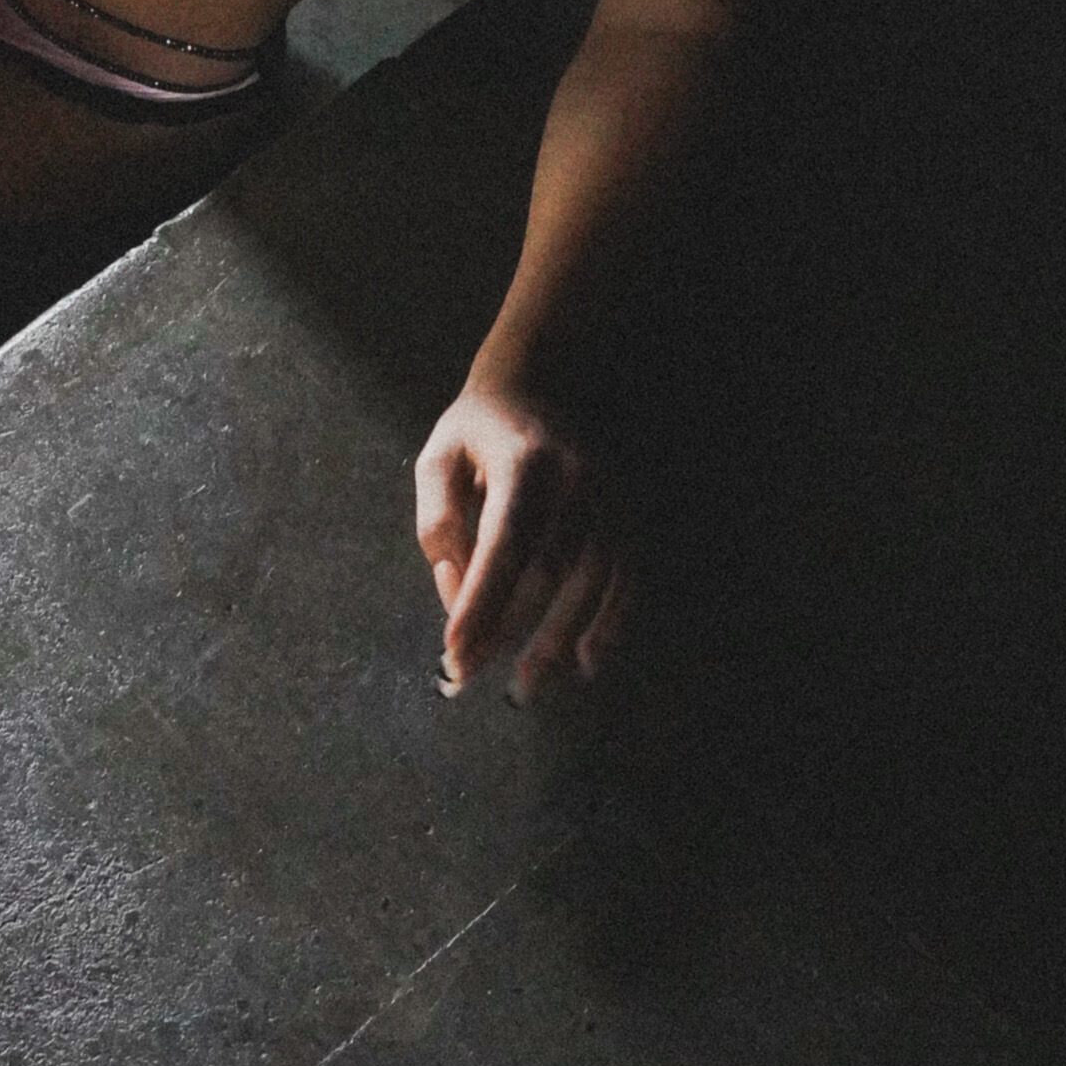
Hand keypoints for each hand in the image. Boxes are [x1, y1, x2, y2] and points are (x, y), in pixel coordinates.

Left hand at [413, 382, 627, 701]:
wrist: (546, 379)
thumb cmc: (481, 429)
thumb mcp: (440, 452)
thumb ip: (437, 515)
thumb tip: (454, 581)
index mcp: (525, 461)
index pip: (504, 543)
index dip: (480, 603)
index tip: (454, 652)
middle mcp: (578, 479)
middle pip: (548, 571)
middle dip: (509, 631)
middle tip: (470, 675)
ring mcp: (611, 498)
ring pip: (590, 583)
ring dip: (558, 641)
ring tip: (525, 686)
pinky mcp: (628, 514)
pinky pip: (627, 579)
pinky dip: (611, 625)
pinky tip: (587, 665)